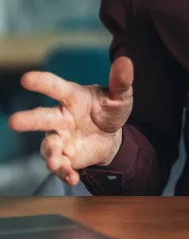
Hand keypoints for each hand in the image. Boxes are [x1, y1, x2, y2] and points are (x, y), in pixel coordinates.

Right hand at [9, 56, 133, 185]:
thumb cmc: (108, 109)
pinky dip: (65, 173)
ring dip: (50, 154)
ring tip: (54, 161)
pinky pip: (62, 167)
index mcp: (72, 97)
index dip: (42, 83)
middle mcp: (61, 118)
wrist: (111, 135)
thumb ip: (120, 81)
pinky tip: (73, 178)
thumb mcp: (120, 96)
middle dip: (28, 120)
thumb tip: (125, 60)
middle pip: (42, 117)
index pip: (57, 88)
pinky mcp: (66, 158)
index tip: (26, 79)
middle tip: (14, 121)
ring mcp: (61, 139)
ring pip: (49, 146)